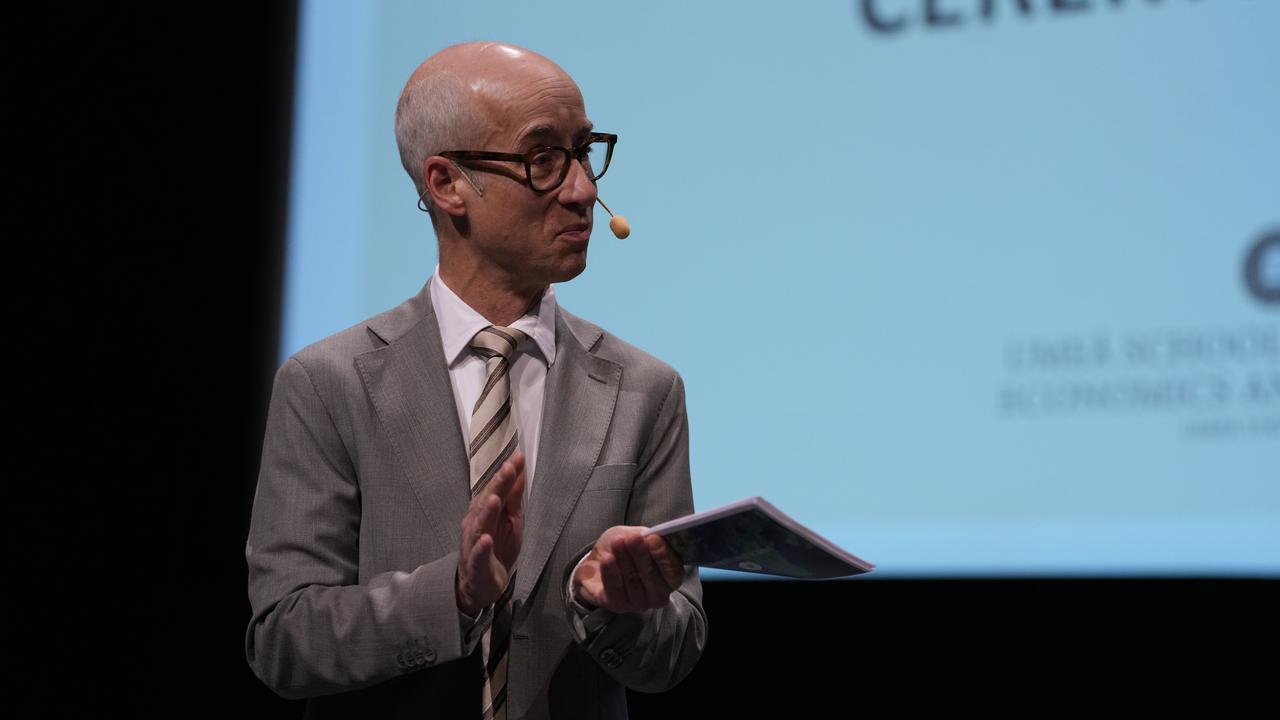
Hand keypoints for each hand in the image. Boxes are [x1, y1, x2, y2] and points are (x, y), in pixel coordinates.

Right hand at [456, 452, 525, 615]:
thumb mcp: (511, 521)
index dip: (506, 474)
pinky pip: (477, 555)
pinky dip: (481, 547)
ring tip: (495, 499)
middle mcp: (476, 524)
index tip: (518, 457)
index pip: (496, 488)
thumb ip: (513, 497)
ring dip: (486, 512)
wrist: (481, 584)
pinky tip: (486, 540)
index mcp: (485, 511)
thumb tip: (520, 471)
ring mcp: (473, 544)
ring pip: (479, 526)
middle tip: (509, 468)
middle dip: (497, 485)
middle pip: (486, 502)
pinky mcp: (476, 564)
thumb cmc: (497, 548)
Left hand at [571, 526, 683, 614]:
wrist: (598, 558)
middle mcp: (658, 593)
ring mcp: (639, 603)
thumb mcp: (638, 535)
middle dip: (642, 555)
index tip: (652, 538)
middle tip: (632, 539)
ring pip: (633, 582)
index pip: (674, 572)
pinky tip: (607, 559)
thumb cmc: (624, 547)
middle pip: (653, 576)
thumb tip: (653, 536)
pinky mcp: (619, 606)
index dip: (663, 555)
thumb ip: (648, 537)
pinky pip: (616, 591)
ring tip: (617, 543)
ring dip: (625, 560)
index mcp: (670, 576)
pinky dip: (611, 573)